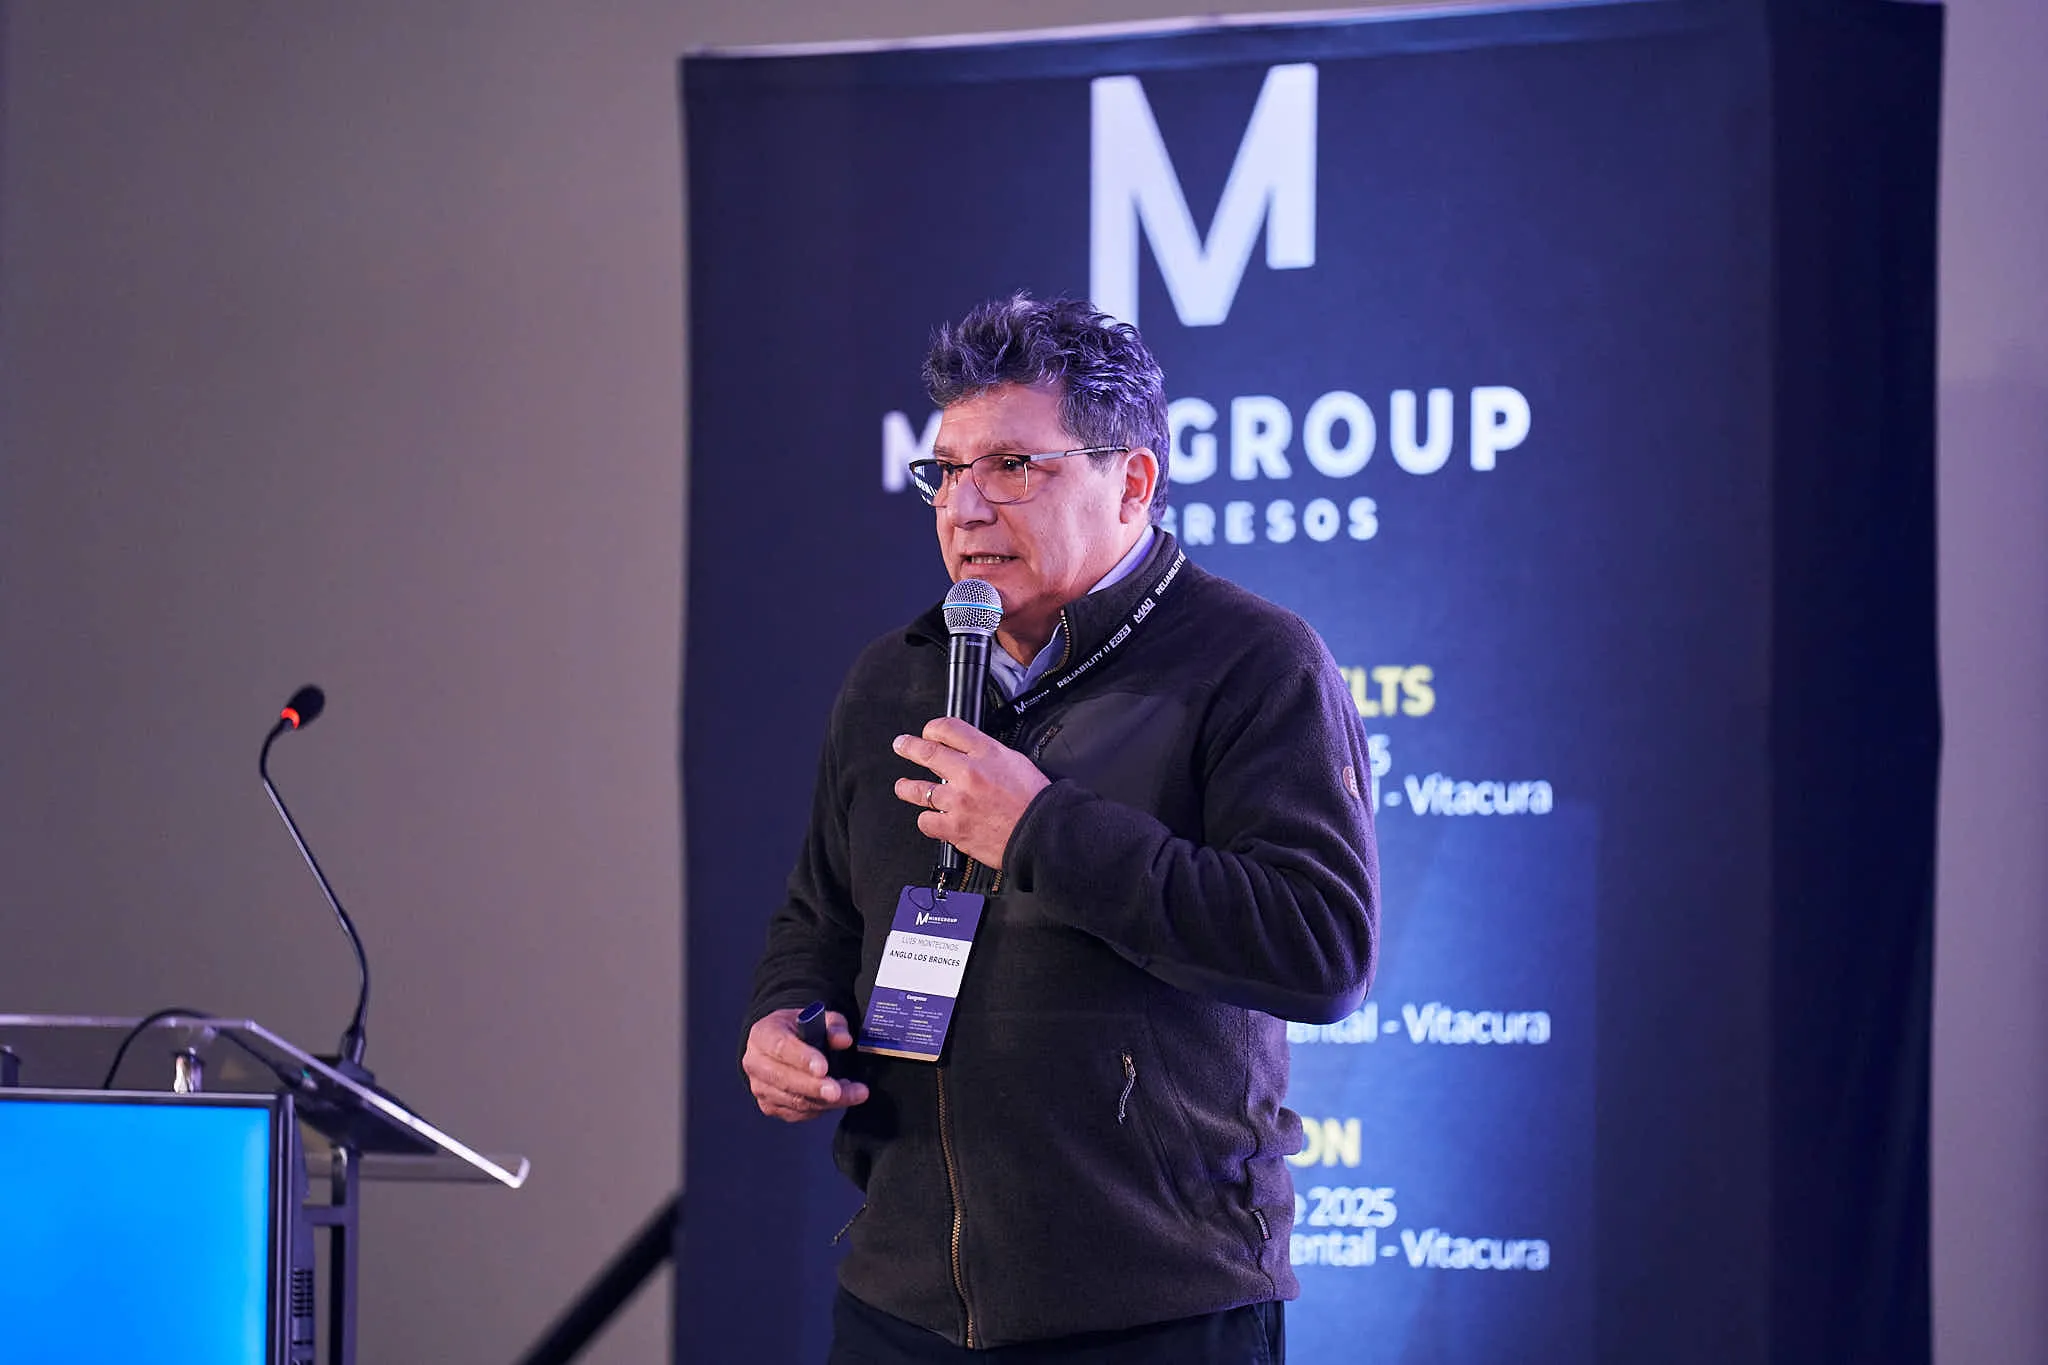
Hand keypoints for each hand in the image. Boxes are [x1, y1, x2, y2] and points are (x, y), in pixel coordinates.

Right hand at [743, 1007, 868, 1121]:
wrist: (778, 1045)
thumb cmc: (797, 1030)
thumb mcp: (818, 1018)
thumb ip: (833, 1026)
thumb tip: (843, 1040)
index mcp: (763, 1034)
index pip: (780, 1047)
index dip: (802, 1058)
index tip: (823, 1068)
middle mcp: (756, 1062)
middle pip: (784, 1079)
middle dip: (815, 1087)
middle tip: (839, 1091)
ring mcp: (760, 1087)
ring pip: (793, 1100)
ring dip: (825, 1101)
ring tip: (852, 1093)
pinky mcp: (768, 1105)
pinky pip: (796, 1113)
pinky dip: (820, 1109)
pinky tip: (838, 1099)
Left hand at [892, 717, 1050, 868]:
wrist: (1042, 832)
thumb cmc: (1034, 800)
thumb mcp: (1016, 762)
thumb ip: (988, 756)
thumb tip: (969, 754)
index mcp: (987, 753)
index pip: (949, 728)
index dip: (933, 728)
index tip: (928, 733)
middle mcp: (969, 773)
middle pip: (927, 752)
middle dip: (909, 747)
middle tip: (901, 745)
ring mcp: (958, 801)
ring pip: (918, 790)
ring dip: (906, 787)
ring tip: (903, 786)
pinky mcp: (954, 827)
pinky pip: (926, 821)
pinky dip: (927, 820)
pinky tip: (931, 819)